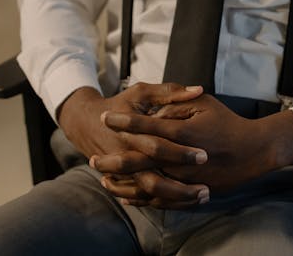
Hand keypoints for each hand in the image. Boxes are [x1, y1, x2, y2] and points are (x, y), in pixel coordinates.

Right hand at [58, 82, 210, 208]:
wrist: (87, 122)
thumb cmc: (121, 104)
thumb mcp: (142, 93)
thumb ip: (170, 92)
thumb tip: (199, 89)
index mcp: (131, 134)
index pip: (158, 146)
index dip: (181, 152)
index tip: (205, 155)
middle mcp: (126, 157)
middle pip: (153, 180)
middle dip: (180, 187)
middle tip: (206, 189)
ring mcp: (123, 173)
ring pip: (150, 194)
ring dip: (176, 199)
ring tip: (202, 197)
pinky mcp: (124, 181)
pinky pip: (144, 198)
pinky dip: (164, 202)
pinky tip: (187, 202)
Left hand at [91, 94, 292, 197]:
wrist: (254, 149)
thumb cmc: (228, 123)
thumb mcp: (204, 105)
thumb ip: (177, 104)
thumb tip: (154, 111)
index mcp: (183, 132)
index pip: (146, 126)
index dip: (124, 121)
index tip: (106, 116)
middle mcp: (181, 157)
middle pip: (139, 159)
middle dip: (113, 158)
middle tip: (93, 156)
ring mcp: (185, 177)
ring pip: (146, 183)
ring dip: (122, 182)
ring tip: (103, 176)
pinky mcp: (190, 191)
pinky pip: (161, 200)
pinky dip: (140, 199)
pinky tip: (125, 195)